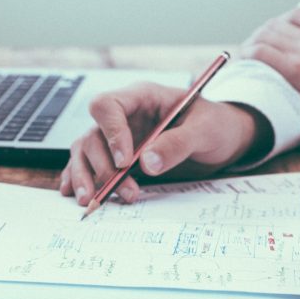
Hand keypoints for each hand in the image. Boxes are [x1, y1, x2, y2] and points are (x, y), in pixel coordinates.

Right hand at [59, 82, 269, 204]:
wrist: (224, 139)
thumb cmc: (216, 125)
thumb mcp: (205, 130)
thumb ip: (177, 144)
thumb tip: (147, 163)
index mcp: (142, 97)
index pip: (108, 106)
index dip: (111, 133)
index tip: (125, 162)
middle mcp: (124, 116)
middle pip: (93, 134)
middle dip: (103, 166)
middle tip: (125, 191)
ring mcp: (118, 136)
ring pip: (86, 151)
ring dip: (86, 176)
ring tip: (91, 201)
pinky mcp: (118, 156)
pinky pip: (89, 164)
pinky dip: (80, 178)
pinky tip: (76, 194)